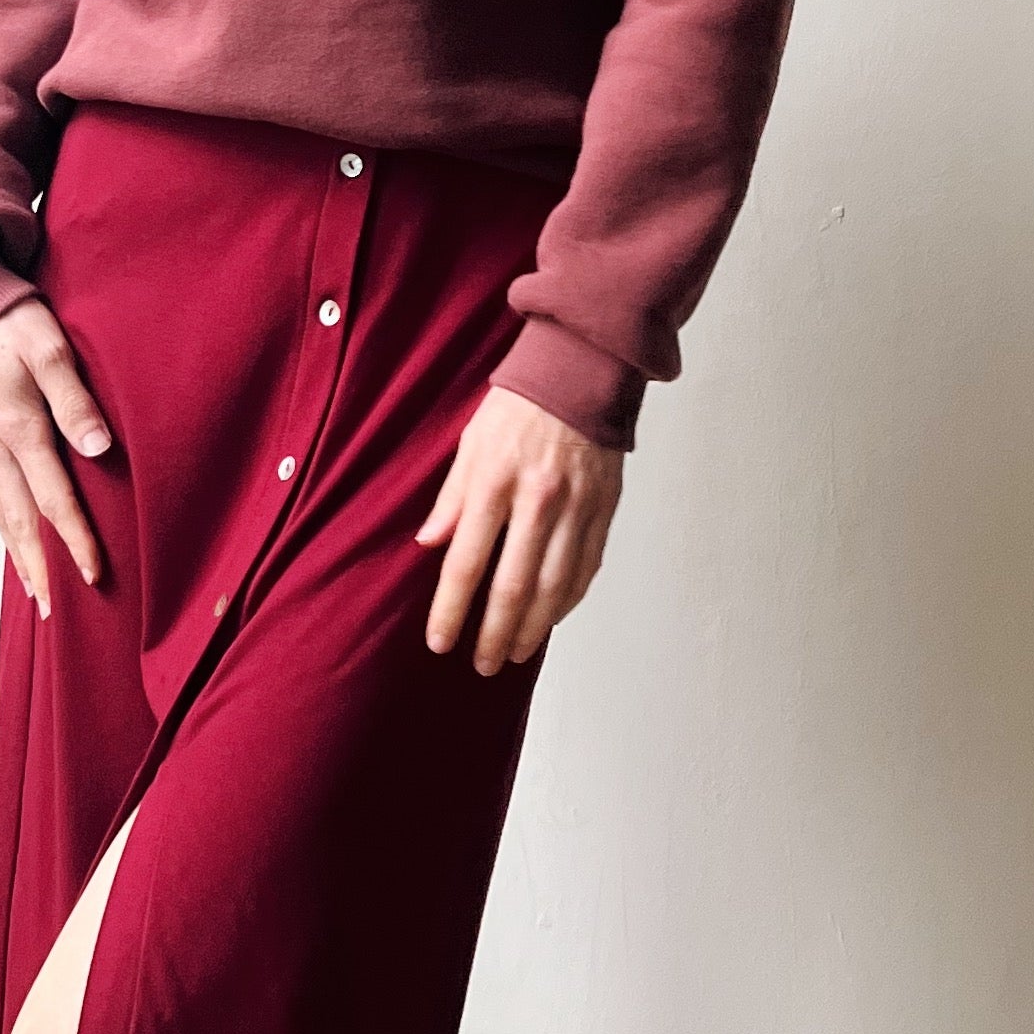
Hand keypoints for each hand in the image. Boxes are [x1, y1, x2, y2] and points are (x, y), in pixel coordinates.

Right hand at [0, 295, 111, 616]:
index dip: (75, 539)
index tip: (93, 575)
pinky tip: (15, 541)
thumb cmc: (9, 321)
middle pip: (20, 521)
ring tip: (37, 592)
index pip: (53, 498)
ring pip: (1, 513)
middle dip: (41, 568)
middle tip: (55, 612)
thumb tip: (98, 449)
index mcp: (19, 427)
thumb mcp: (49, 348)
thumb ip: (75, 400)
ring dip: (20, 556)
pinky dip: (4, 528)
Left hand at [416, 385, 622, 673]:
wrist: (582, 370)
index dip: (451, 608)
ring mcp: (577, 508)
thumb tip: (429, 543)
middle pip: (513, 586)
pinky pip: (586, 569)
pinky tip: (550, 619)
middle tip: (481, 664)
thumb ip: (452, 496)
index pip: (468, 561)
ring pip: (554, 587)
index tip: (439, 640)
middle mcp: (539, 500)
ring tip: (513, 653)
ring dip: (532, 628)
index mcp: (496, 481)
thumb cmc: (519, 403)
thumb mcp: (472, 441)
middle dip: (493, 633)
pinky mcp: (604, 509)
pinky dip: (567, 602)